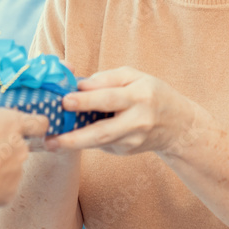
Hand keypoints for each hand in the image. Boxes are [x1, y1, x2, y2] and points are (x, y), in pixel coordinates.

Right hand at [0, 77, 48, 211]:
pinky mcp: (9, 192)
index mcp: (15, 124)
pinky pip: (1, 184)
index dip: (33, 122)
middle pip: (17, 143)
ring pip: (7, 164)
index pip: (41, 121)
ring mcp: (17, 171)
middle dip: (0, 144)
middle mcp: (22, 147)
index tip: (20, 124)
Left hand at [46, 66, 201, 155]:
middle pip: (103, 131)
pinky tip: (69, 138)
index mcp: (140, 96)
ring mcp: (132, 141)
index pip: (109, 98)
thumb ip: (106, 79)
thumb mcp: (134, 77)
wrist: (177, 125)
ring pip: (99, 143)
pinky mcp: (127, 152)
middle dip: (75, 137)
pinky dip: (84, 140)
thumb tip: (78, 85)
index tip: (65, 100)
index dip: (87, 100)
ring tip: (51, 143)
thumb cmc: (151, 93)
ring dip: (73, 143)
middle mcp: (137, 121)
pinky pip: (102, 144)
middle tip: (52, 138)